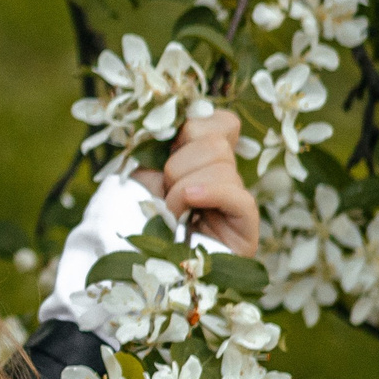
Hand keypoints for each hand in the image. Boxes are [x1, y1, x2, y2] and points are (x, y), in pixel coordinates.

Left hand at [132, 111, 258, 257]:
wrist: (132, 260)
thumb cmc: (137, 213)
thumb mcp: (145, 168)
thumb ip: (164, 140)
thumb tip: (176, 118)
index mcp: (204, 158)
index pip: (221, 122)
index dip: (189, 130)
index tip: (164, 152)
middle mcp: (226, 176)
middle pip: (215, 141)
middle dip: (177, 165)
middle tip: (163, 192)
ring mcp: (238, 201)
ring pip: (222, 166)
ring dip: (181, 190)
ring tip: (170, 214)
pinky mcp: (246, 228)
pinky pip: (238, 197)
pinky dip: (210, 194)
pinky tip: (190, 205)